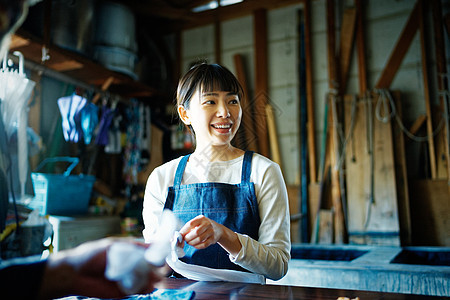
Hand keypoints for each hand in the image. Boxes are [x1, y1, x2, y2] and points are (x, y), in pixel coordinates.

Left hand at [38, 238, 162, 299]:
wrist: (75, 274)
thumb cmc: (92, 255)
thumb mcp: (113, 245)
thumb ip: (134, 246)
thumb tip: (154, 244)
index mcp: (132, 251)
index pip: (153, 250)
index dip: (163, 250)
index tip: (171, 248)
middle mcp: (135, 264)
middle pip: (156, 266)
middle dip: (161, 265)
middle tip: (162, 265)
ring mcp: (132, 278)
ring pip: (152, 278)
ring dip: (154, 276)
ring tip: (150, 275)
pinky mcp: (127, 291)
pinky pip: (142, 289)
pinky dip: (144, 286)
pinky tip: (140, 282)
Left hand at [179, 215, 241, 255]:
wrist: (218, 230)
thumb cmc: (203, 226)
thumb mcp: (198, 223)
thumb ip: (189, 228)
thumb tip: (176, 236)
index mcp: (201, 218)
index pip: (190, 224)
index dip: (184, 230)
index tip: (179, 235)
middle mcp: (207, 224)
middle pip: (196, 232)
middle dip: (188, 238)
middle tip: (185, 240)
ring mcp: (211, 231)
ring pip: (200, 239)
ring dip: (192, 243)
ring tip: (189, 243)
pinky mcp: (213, 239)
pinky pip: (204, 244)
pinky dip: (197, 246)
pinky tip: (195, 245)